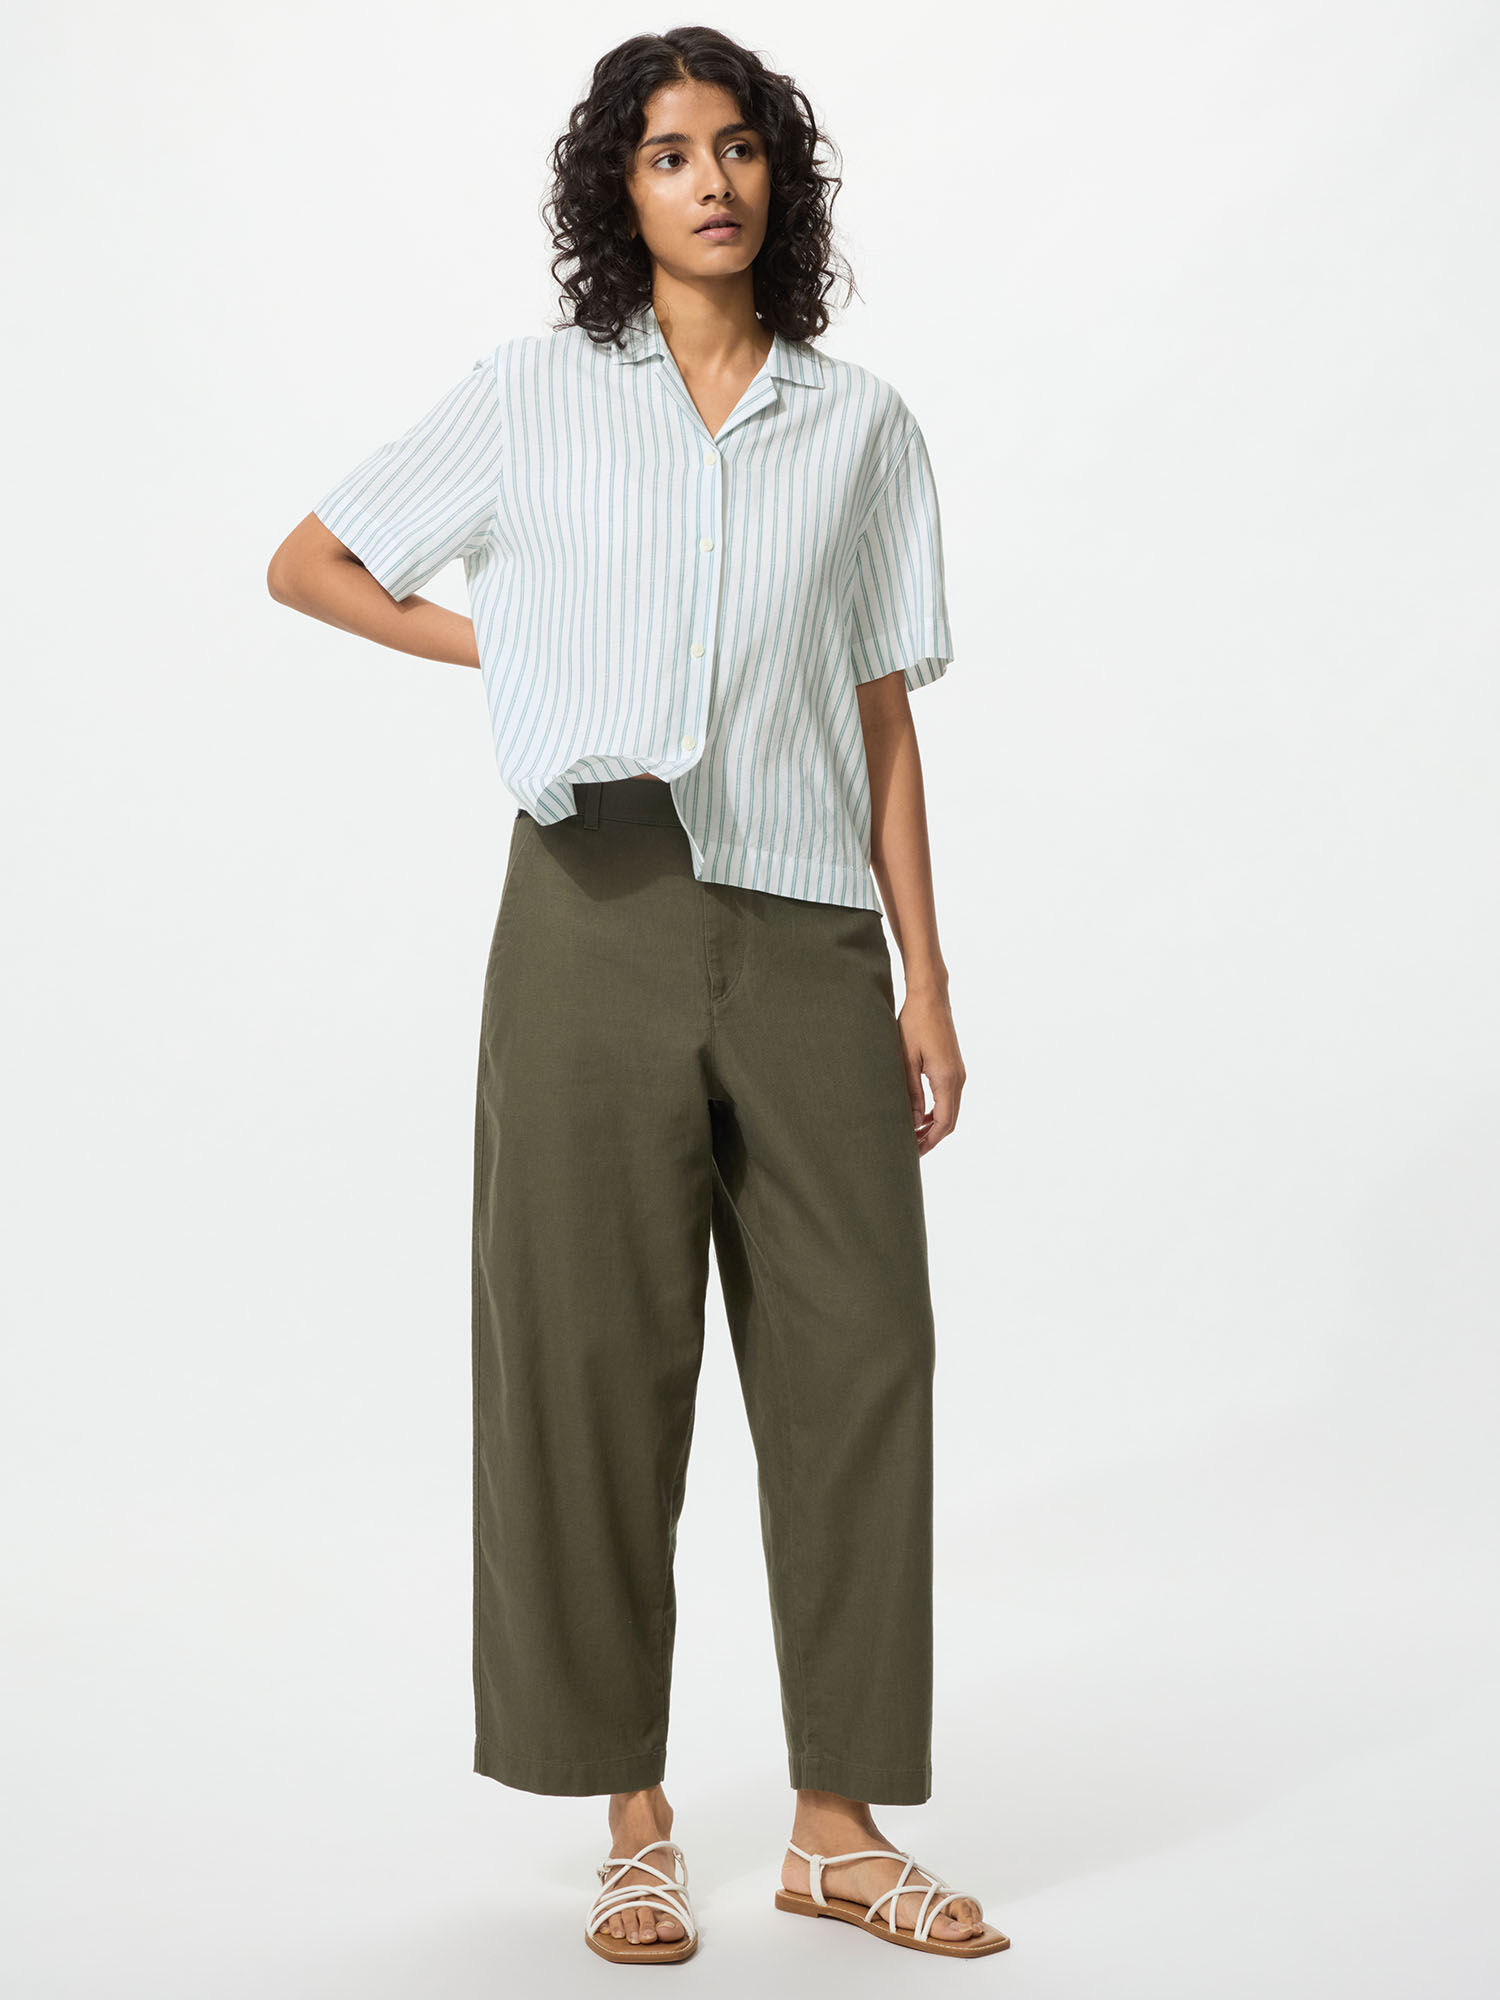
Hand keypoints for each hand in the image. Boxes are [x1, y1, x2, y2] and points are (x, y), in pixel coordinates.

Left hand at [897, 990, 964, 1154]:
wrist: (931, 997)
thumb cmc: (914, 1023)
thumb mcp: (906, 1059)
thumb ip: (910, 1092)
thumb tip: (913, 1122)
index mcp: (947, 1079)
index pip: (943, 1123)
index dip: (929, 1141)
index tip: (913, 1153)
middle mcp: (958, 1079)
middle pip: (949, 1121)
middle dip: (932, 1138)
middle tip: (911, 1151)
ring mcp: (958, 1073)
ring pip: (950, 1110)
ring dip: (934, 1125)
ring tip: (913, 1136)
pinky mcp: (954, 1067)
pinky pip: (949, 1098)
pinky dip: (936, 1111)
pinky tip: (919, 1115)